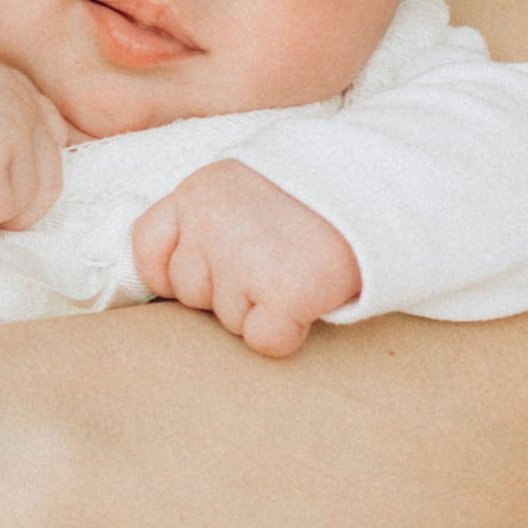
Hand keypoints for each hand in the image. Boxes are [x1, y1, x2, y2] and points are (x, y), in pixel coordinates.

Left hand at [129, 160, 361, 357]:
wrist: (380, 190)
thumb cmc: (309, 199)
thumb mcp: (244, 186)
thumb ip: (203, 219)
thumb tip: (164, 278)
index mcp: (198, 190)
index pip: (147, 248)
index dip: (175, 271)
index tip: (214, 269)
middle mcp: (211, 221)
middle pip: (189, 292)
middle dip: (227, 290)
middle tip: (274, 259)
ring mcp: (244, 257)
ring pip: (227, 320)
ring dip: (260, 309)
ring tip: (296, 268)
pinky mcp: (283, 292)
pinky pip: (263, 340)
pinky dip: (287, 332)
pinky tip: (308, 296)